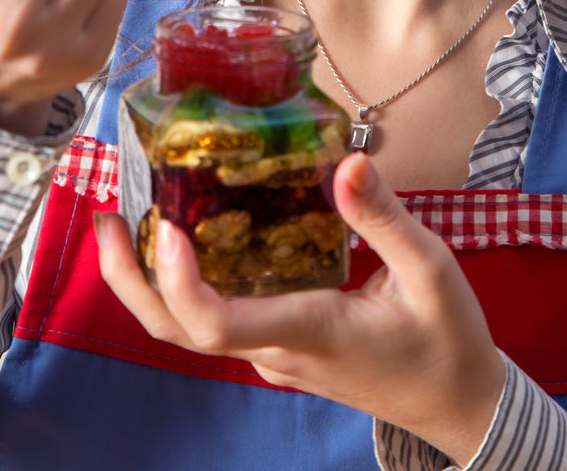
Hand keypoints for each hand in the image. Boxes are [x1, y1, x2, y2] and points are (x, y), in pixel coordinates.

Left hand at [96, 152, 505, 464]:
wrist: (458, 404)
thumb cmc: (448, 341)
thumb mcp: (431, 270)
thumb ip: (384, 218)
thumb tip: (346, 162)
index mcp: (308, 331)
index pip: (217, 324)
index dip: (178, 283)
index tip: (167, 228)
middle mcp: (276, 349)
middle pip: (178, 331)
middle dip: (131, 280)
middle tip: (108, 216)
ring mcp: (274, 354)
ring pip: (190, 329)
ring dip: (149, 280)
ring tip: (130, 216)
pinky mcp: (281, 347)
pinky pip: (218, 318)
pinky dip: (186, 281)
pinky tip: (192, 232)